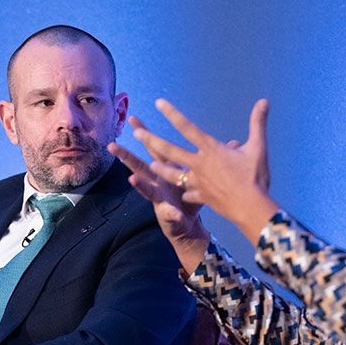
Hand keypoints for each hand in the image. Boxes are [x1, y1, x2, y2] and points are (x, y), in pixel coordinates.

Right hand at [110, 122, 214, 272]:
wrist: (188, 225)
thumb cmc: (192, 198)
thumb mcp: (201, 176)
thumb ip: (215, 159)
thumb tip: (232, 142)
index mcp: (166, 170)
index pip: (154, 148)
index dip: (144, 133)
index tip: (133, 119)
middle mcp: (158, 182)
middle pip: (140, 164)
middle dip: (126, 155)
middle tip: (112, 144)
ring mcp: (159, 198)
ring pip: (145, 189)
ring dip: (139, 184)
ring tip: (131, 178)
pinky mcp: (167, 214)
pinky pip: (169, 213)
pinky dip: (171, 212)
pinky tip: (171, 211)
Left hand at [134, 98, 278, 242]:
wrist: (251, 207)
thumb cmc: (255, 177)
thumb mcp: (258, 147)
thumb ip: (258, 123)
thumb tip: (264, 101)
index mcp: (210, 150)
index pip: (187, 127)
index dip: (172, 114)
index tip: (158, 104)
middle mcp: (199, 164)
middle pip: (169, 150)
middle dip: (151, 140)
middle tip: (136, 133)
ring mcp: (197, 182)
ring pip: (173, 175)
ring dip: (160, 169)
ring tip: (149, 164)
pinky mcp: (201, 197)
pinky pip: (190, 194)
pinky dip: (187, 193)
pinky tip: (184, 193)